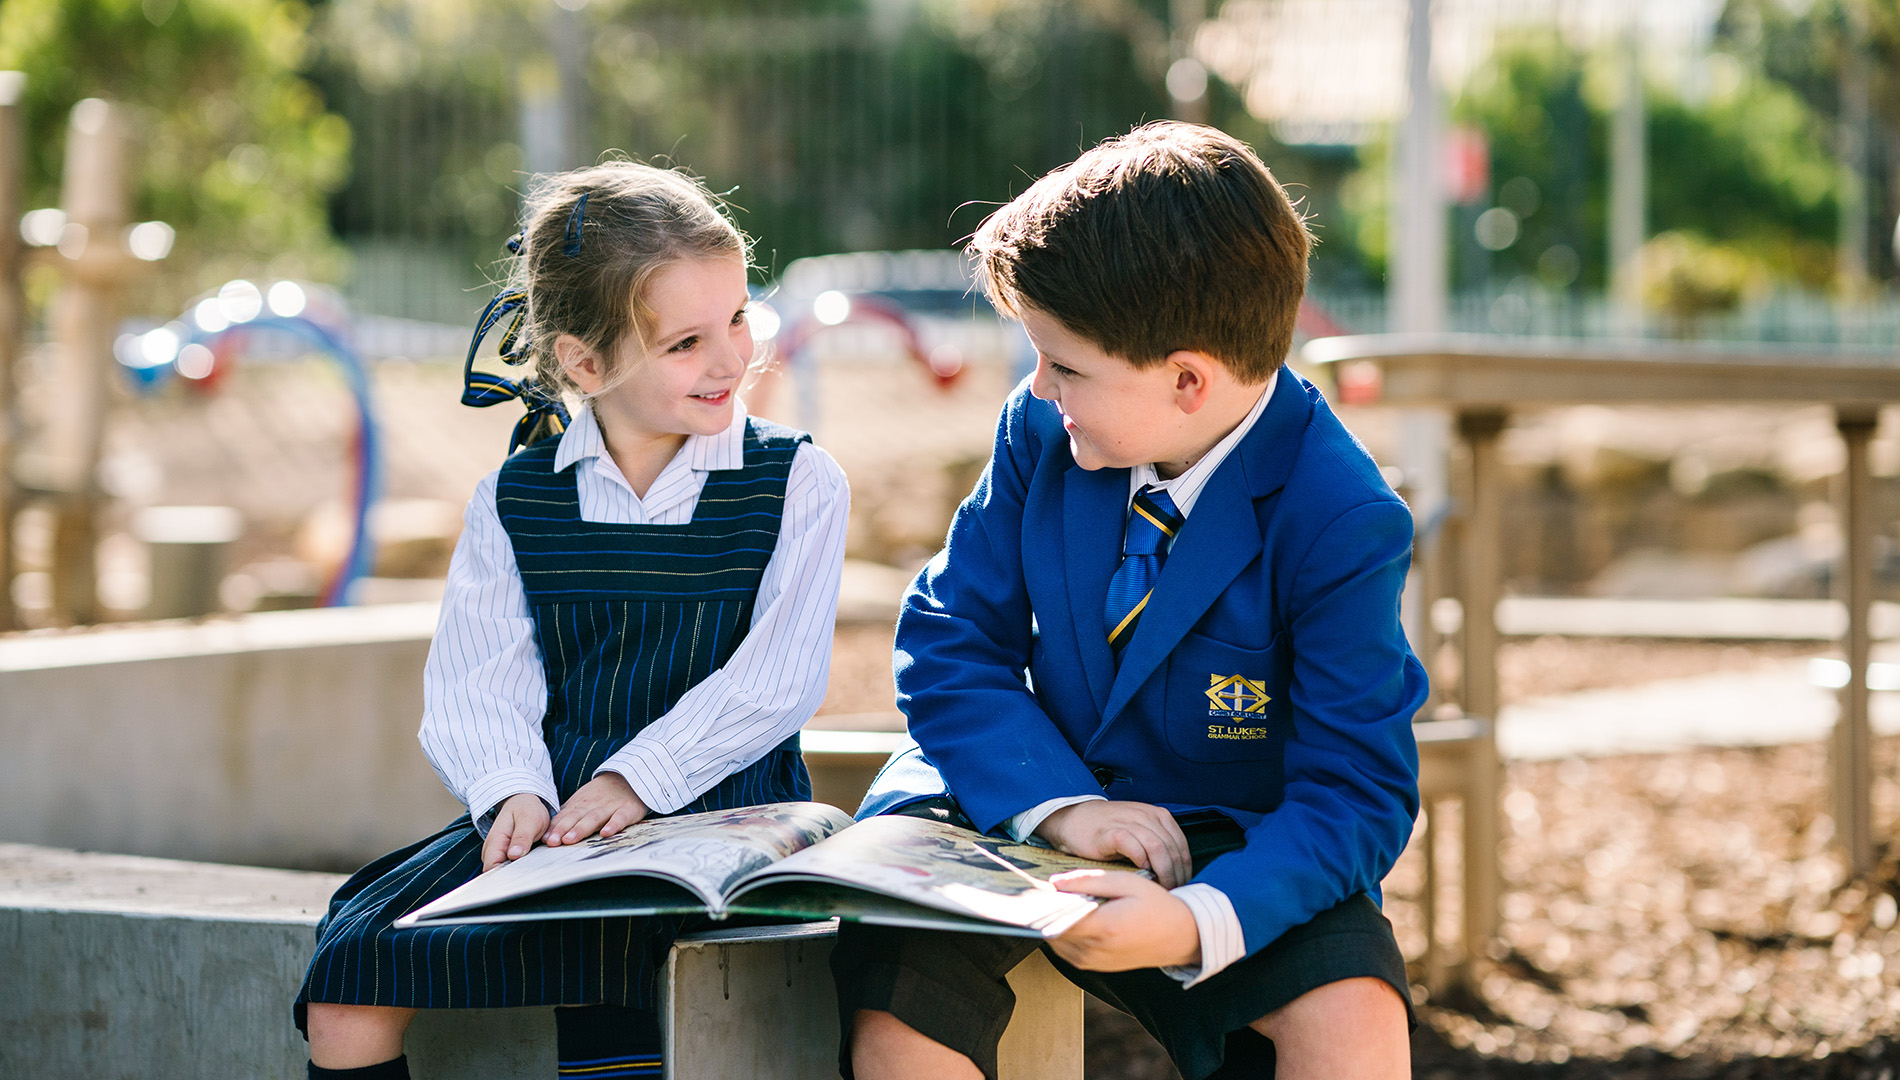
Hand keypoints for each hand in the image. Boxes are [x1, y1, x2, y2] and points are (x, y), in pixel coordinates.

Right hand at [480, 792, 550, 872]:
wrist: (523, 802)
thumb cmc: (526, 809)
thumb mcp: (529, 820)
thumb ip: (522, 837)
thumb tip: (513, 855)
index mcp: (495, 841)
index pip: (491, 868)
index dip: (503, 876)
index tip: (521, 878)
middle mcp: (492, 849)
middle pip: (495, 873)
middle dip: (510, 878)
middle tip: (530, 876)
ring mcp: (497, 853)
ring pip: (502, 872)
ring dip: (515, 874)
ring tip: (531, 872)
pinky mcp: (505, 855)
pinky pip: (508, 868)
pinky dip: (518, 869)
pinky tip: (529, 868)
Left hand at [545, 771, 649, 847]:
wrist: (629, 776)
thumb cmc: (601, 795)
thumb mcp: (581, 802)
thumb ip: (565, 817)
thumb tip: (546, 835)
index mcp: (580, 804)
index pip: (565, 817)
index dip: (555, 828)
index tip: (546, 840)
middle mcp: (593, 805)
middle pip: (576, 817)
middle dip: (563, 829)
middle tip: (553, 842)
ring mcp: (610, 807)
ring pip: (594, 818)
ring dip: (581, 828)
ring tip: (570, 839)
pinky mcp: (627, 809)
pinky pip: (620, 817)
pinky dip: (614, 825)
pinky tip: (606, 833)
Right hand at [1034, 800, 1191, 887]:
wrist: (1075, 820)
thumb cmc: (1108, 830)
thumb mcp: (1139, 830)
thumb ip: (1157, 843)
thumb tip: (1176, 873)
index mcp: (1157, 815)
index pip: (1181, 844)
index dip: (1185, 867)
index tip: (1182, 884)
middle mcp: (1146, 816)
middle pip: (1172, 848)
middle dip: (1176, 873)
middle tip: (1173, 891)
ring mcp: (1128, 821)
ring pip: (1157, 847)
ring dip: (1162, 871)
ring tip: (1160, 886)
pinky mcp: (1111, 832)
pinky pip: (1134, 845)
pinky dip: (1141, 858)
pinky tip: (1140, 869)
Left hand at [1048, 870, 1201, 970]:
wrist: (1181, 936)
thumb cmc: (1157, 905)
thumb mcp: (1127, 882)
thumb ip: (1089, 881)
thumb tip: (1054, 882)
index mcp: (1104, 927)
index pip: (1055, 917)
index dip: (1040, 902)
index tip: (1033, 887)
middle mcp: (1094, 950)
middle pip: (1051, 930)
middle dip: (1045, 910)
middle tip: (1044, 889)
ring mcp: (1093, 962)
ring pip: (1055, 941)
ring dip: (1053, 922)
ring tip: (1059, 900)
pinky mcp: (1093, 966)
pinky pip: (1065, 950)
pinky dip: (1063, 932)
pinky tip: (1072, 915)